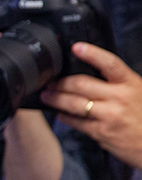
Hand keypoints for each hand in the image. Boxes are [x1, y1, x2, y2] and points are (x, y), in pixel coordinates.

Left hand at [40, 42, 141, 168]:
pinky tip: (60, 113)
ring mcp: (110, 115)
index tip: (77, 47)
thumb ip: (117, 82)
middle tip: (50, 82)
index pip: (110, 64)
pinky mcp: (101, 132)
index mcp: (130, 83)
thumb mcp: (138, 91)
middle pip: (81, 84)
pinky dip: (65, 116)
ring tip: (47, 96)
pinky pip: (76, 122)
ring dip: (56, 99)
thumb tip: (91, 73)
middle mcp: (120, 97)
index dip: (92, 54)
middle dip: (61, 82)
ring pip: (74, 103)